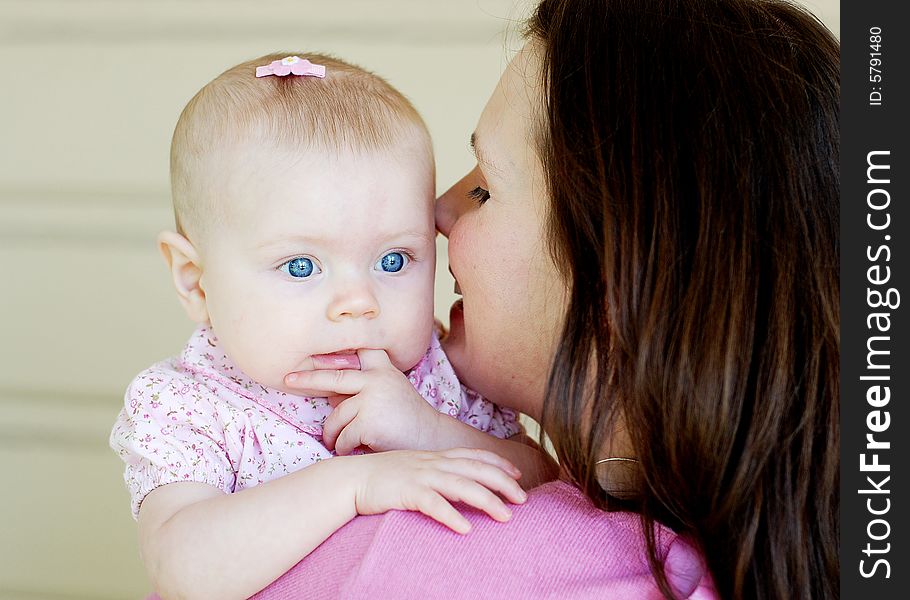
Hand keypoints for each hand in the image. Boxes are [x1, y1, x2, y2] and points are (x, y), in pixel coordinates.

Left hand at [285, 349, 444, 454]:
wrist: (431, 441)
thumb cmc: (406, 419)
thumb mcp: (388, 392)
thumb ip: (362, 387)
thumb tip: (326, 390)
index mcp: (382, 369)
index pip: (356, 351)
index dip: (334, 350)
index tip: (313, 348)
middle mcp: (377, 379)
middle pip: (333, 377)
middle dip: (307, 378)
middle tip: (287, 379)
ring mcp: (372, 399)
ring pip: (335, 417)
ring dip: (333, 433)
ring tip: (338, 441)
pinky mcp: (368, 422)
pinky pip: (342, 437)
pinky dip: (343, 447)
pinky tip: (353, 449)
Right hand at [345, 448, 526, 533]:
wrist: (351, 479)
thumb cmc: (385, 477)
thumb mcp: (416, 469)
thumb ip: (437, 472)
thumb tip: (459, 485)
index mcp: (436, 456)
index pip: (474, 456)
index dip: (498, 464)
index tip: (519, 475)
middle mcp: (432, 463)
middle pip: (476, 470)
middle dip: (503, 483)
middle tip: (524, 499)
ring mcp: (420, 476)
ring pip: (461, 486)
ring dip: (486, 501)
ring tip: (505, 516)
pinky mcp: (406, 492)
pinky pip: (433, 504)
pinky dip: (451, 516)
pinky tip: (466, 530)